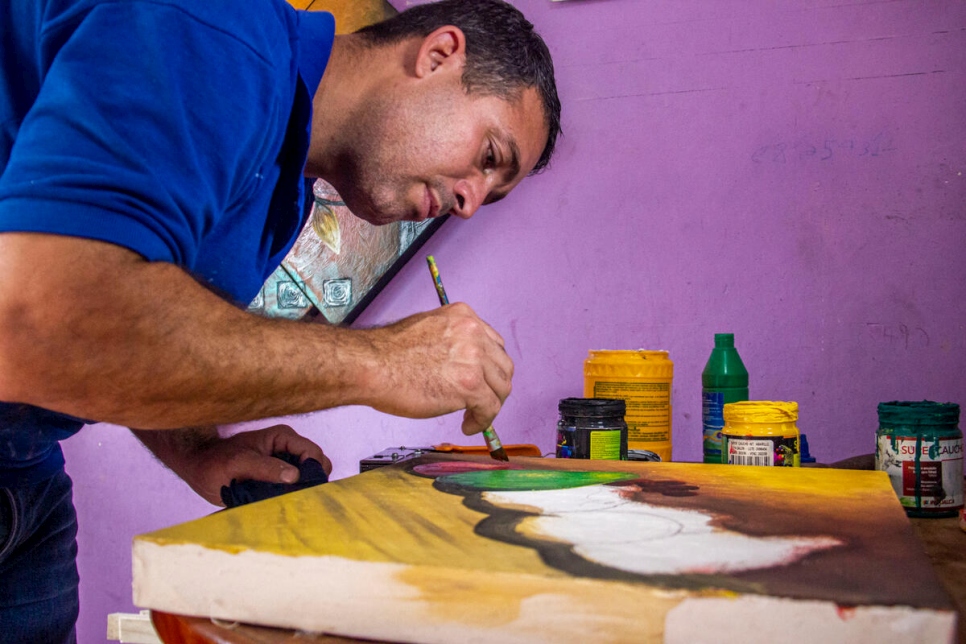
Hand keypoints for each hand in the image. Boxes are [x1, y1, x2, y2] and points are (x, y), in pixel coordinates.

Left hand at [134, 425, 330, 505]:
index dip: (312, 472)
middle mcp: (288, 448)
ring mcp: (285, 463)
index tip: (301, 491)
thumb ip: (266, 468)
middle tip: (294, 499)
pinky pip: (296, 487)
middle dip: (310, 482)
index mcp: (283, 438)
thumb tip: (295, 476)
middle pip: (317, 466)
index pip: (313, 453)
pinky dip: (292, 496)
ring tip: (284, 503)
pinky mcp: (279, 477)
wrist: (199, 467)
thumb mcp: (239, 464)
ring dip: (301, 491)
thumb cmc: (215, 462)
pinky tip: (279, 504)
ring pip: (309, 478)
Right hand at [361, 303, 513, 435]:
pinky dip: (482, 421)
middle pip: (502, 364)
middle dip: (494, 385)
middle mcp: (474, 332)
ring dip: (491, 404)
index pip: (492, 342)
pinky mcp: (470, 385)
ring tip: (474, 415)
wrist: (372, 365)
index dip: (489, 365)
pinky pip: (490, 408)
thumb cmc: (387, 352)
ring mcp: (474, 359)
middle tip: (481, 400)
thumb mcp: (426, 328)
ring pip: (501, 387)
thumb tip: (458, 363)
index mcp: (463, 316)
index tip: (482, 378)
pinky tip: (468, 426)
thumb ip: (449, 340)